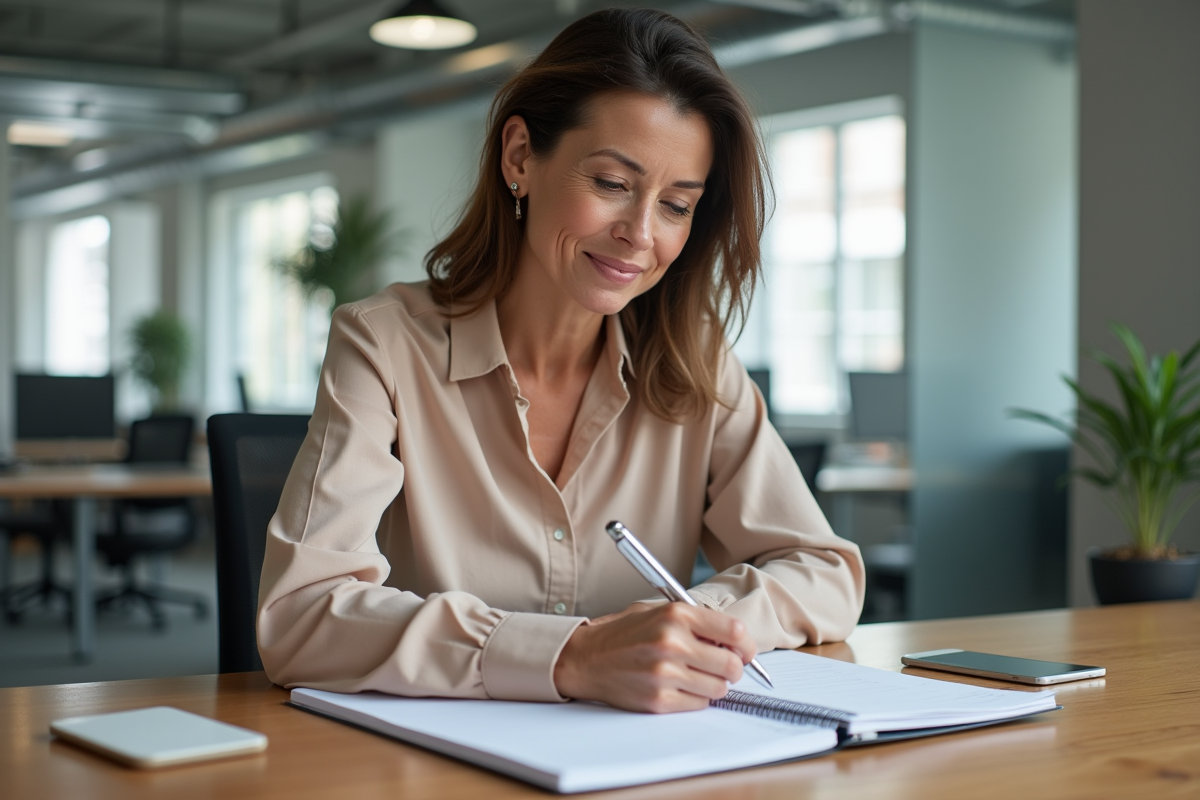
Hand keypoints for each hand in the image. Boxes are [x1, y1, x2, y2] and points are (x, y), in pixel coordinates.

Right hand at [553, 603, 756, 712]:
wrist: (586, 657)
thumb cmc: (622, 633)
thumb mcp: (658, 611)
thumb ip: (695, 621)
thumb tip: (733, 639)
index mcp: (676, 615)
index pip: (734, 631)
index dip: (746, 644)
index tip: (745, 650)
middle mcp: (672, 642)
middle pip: (732, 665)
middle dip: (734, 668)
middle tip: (724, 667)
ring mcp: (665, 673)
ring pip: (719, 688)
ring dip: (714, 684)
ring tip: (696, 675)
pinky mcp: (658, 699)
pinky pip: (698, 704)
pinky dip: (696, 698)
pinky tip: (681, 686)